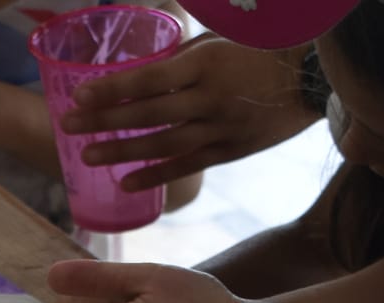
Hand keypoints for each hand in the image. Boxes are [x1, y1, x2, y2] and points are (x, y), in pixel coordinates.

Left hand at [63, 37, 316, 191]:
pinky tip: (126, 183)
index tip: (80, 96)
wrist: (315, 77)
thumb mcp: (222, 39)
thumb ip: (182, 55)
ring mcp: (221, 128)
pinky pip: (188, 166)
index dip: (113, 90)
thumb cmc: (264, 47)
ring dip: (123, 152)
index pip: (149, 79)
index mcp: (206, 64)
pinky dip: (156, 175)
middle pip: (149, 114)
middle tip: (69, 129)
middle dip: (105, 122)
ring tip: (87, 158)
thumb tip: (143, 64)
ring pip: (164, 144)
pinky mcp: (231, 151)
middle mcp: (210, 99)